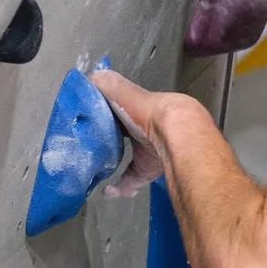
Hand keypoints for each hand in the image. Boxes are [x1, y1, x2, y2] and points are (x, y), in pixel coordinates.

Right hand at [90, 67, 166, 196]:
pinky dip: (120, 187)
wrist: (177, 137)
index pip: (122, 111)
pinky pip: (132, 181)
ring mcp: (150, 151)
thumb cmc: (149, 113)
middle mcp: (147, 130)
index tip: (89, 123)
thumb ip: (107, 85)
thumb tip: (90, 77)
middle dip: (112, 143)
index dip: (107, 115)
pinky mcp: (150, 170)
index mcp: (140, 110)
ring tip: (97, 169)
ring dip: (115, 165)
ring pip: (131, 160)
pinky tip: (108, 190)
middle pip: (127, 137)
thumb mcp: (125, 94)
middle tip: (92, 148)